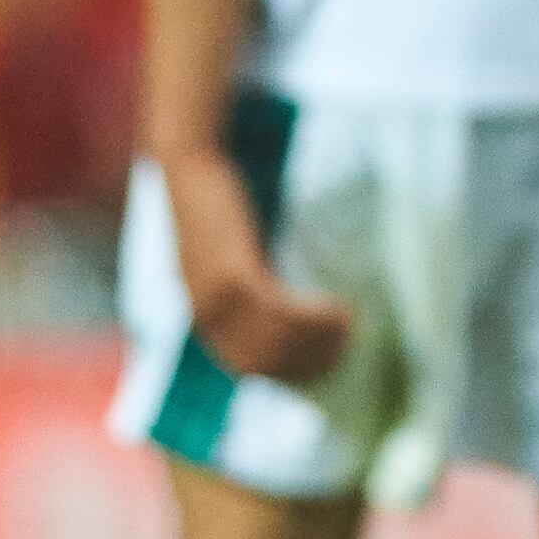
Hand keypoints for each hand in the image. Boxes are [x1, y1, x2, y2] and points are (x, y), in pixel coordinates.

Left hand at [157, 144, 353, 384]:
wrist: (189, 168)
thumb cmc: (219, 208)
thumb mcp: (235, 257)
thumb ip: (256, 285)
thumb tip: (302, 309)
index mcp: (206, 318)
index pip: (252, 367)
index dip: (295, 371)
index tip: (332, 360)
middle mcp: (206, 317)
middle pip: (264, 363)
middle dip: (311, 361)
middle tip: (349, 345)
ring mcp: (215, 300)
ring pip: (273, 343)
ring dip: (318, 340)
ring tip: (349, 324)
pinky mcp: (230, 275)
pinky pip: (275, 311)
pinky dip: (310, 317)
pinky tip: (338, 307)